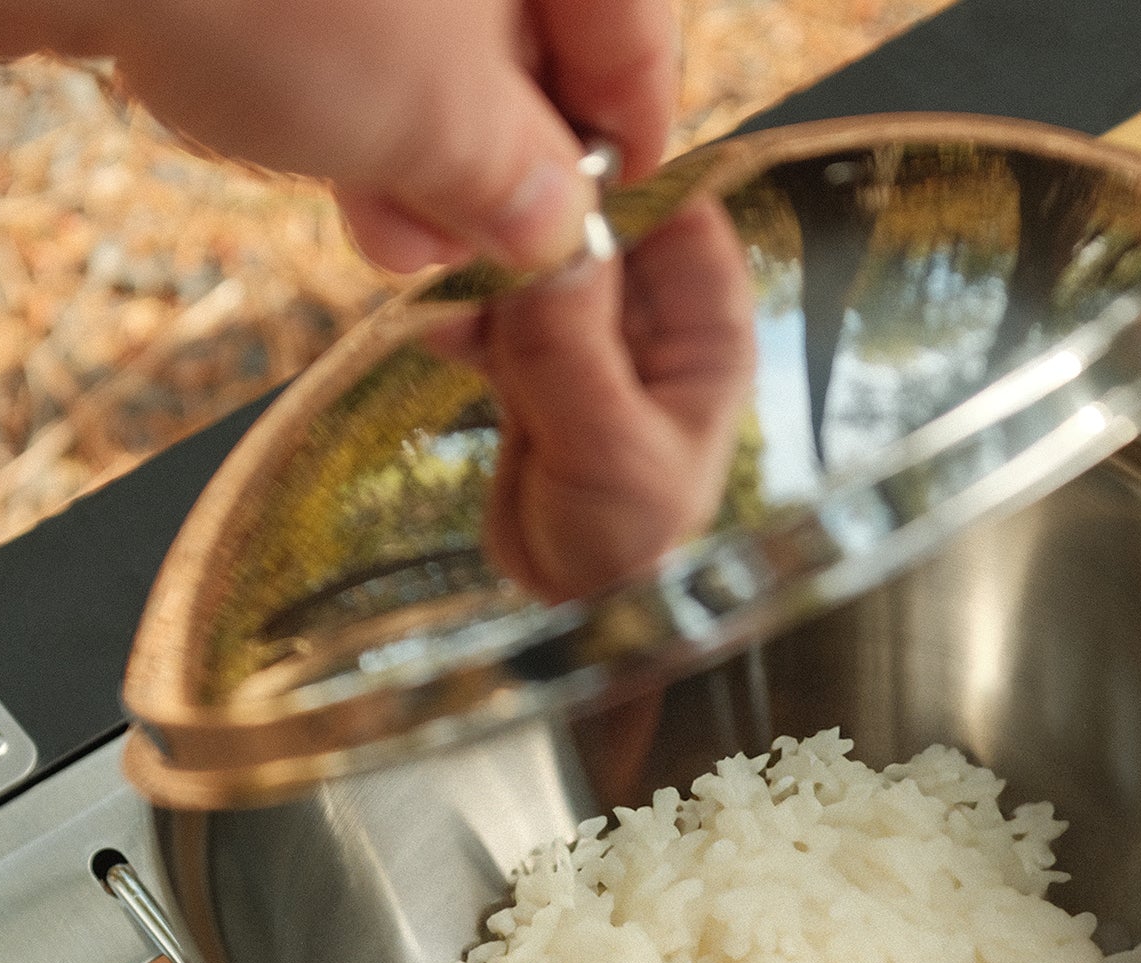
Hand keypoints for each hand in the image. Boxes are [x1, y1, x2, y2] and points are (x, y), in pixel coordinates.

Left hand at [0, 0, 677, 272]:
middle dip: (502, 146)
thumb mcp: (441, 119)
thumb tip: (553, 227)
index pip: (630, 14)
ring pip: (413, 20)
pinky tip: (324, 167)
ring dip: (415, 137)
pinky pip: (319, 11)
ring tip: (399, 242)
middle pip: (515, 15)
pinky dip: (334, 86)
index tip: (610, 218)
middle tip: (488, 250)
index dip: (628, 127)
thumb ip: (522, 181)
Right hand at [474, 196, 755, 598]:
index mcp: (707, 331)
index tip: (542, 163)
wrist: (576, 622)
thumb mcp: (607, 449)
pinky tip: (432, 331)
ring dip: (486, 267)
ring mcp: (590, 342)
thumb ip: (572, 347)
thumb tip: (546, 240)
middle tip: (474, 221)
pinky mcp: (533, 370)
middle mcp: (652, 323)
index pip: (674, 206)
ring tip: (447, 289)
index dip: (612, 175)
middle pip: (593, 225)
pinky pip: (491, 314)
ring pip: (535, 264)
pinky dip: (460, 316)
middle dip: (533, 220)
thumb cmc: (629, 550)